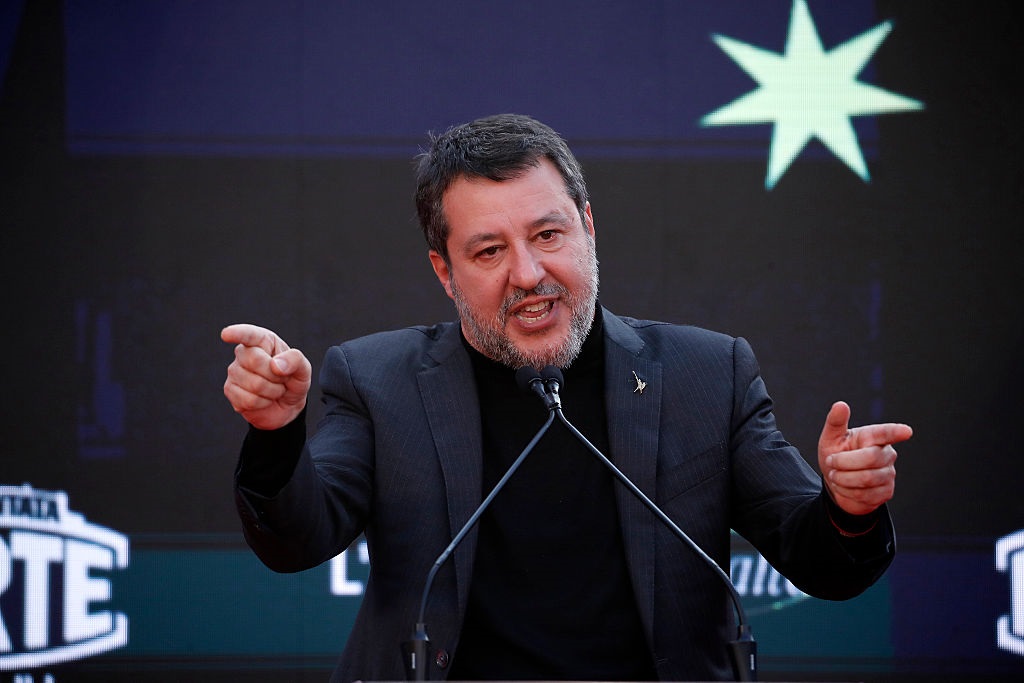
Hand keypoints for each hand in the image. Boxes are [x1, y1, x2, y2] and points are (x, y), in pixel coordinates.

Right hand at [221, 324, 311, 429]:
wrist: (286, 405)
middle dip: (276, 375)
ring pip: (253, 384)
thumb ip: (295, 360)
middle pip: (255, 360)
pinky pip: (248, 400)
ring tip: (274, 389)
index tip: (226, 334)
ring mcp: (234, 371)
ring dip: (272, 391)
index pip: (249, 334)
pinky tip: (264, 399)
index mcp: (263, 340)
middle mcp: (244, 352)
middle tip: (281, 379)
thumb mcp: (303, 369)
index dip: (237, 333)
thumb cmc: (293, 380)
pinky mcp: (230, 390)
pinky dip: (262, 403)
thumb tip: (275, 365)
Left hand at [817, 401, 911, 515]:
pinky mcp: (886, 491)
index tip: (906, 432)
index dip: (896, 432)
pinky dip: (847, 492)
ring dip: (842, 478)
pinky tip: (844, 487)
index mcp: (872, 437)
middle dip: (843, 462)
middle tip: (831, 462)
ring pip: (866, 478)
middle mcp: (886, 453)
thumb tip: (841, 405)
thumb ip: (835, 422)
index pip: (886, 433)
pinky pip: (865, 495)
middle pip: (870, 458)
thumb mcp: (830, 438)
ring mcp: (888, 473)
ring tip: (835, 475)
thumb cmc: (835, 455)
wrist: (836, 483)